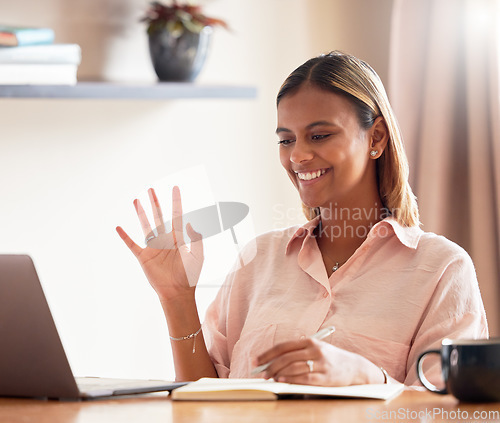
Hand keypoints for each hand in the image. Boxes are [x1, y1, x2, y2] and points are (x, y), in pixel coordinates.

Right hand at [116, 186, 203, 300]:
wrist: (178, 292)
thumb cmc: (190, 276)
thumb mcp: (198, 256)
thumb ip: (196, 239)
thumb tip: (190, 223)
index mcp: (178, 238)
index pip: (177, 215)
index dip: (176, 202)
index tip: (175, 188)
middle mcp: (165, 240)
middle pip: (159, 217)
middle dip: (155, 203)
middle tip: (151, 189)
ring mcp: (154, 248)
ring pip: (146, 226)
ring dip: (141, 213)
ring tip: (136, 200)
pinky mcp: (144, 257)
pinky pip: (132, 245)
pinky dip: (125, 237)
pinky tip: (118, 227)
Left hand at [256, 338, 379, 385]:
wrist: (354, 367)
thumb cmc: (331, 358)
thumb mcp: (316, 348)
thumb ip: (298, 352)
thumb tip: (274, 360)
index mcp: (310, 342)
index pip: (283, 346)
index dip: (267, 353)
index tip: (256, 360)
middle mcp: (314, 350)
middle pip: (286, 357)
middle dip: (270, 365)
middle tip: (261, 372)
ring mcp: (320, 363)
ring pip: (293, 367)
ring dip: (278, 372)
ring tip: (269, 377)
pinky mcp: (325, 377)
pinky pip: (304, 378)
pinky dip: (291, 379)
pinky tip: (282, 380)